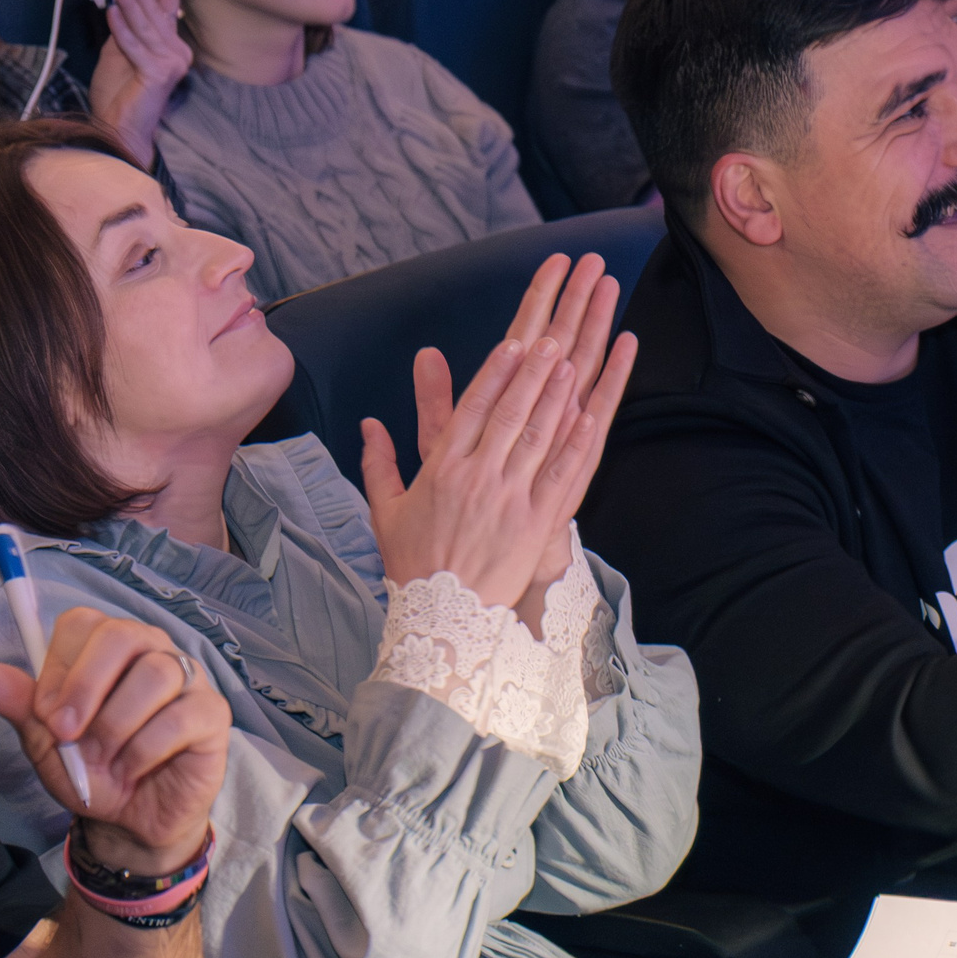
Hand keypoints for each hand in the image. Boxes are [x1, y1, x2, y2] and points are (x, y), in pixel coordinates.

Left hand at [0, 608, 229, 874]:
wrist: (130, 820)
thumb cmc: (93, 768)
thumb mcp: (46, 739)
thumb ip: (18, 703)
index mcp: (110, 648)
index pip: (83, 624)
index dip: (59, 667)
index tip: (45, 714)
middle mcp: (153, 651)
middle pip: (123, 634)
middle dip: (85, 687)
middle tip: (66, 733)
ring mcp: (189, 680)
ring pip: (155, 675)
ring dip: (115, 726)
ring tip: (104, 759)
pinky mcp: (213, 715)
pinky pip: (178, 718)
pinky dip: (144, 751)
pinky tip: (133, 770)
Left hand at [87, 0, 191, 167]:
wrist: (117, 127)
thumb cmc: (118, 92)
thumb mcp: (119, 50)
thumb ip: (126, 27)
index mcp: (171, 43)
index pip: (169, 3)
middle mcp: (177, 51)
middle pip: (160, 10)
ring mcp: (171, 64)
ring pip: (147, 26)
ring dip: (131, 2)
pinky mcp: (158, 75)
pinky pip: (136, 46)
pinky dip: (122, 29)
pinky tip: (111, 11)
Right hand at [359, 253, 636, 627]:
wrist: (440, 619)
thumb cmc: (414, 564)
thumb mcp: (385, 511)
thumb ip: (378, 462)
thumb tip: (367, 423)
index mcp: (441, 471)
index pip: (470, 411)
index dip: (494, 374)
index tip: (511, 343)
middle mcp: (477, 478)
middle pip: (507, 415)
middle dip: (531, 373)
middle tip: (552, 338)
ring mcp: (509, 500)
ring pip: (535, 438)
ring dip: (555, 397)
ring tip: (572, 361)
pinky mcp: (535, 524)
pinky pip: (559, 478)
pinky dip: (575, 445)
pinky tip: (588, 416)